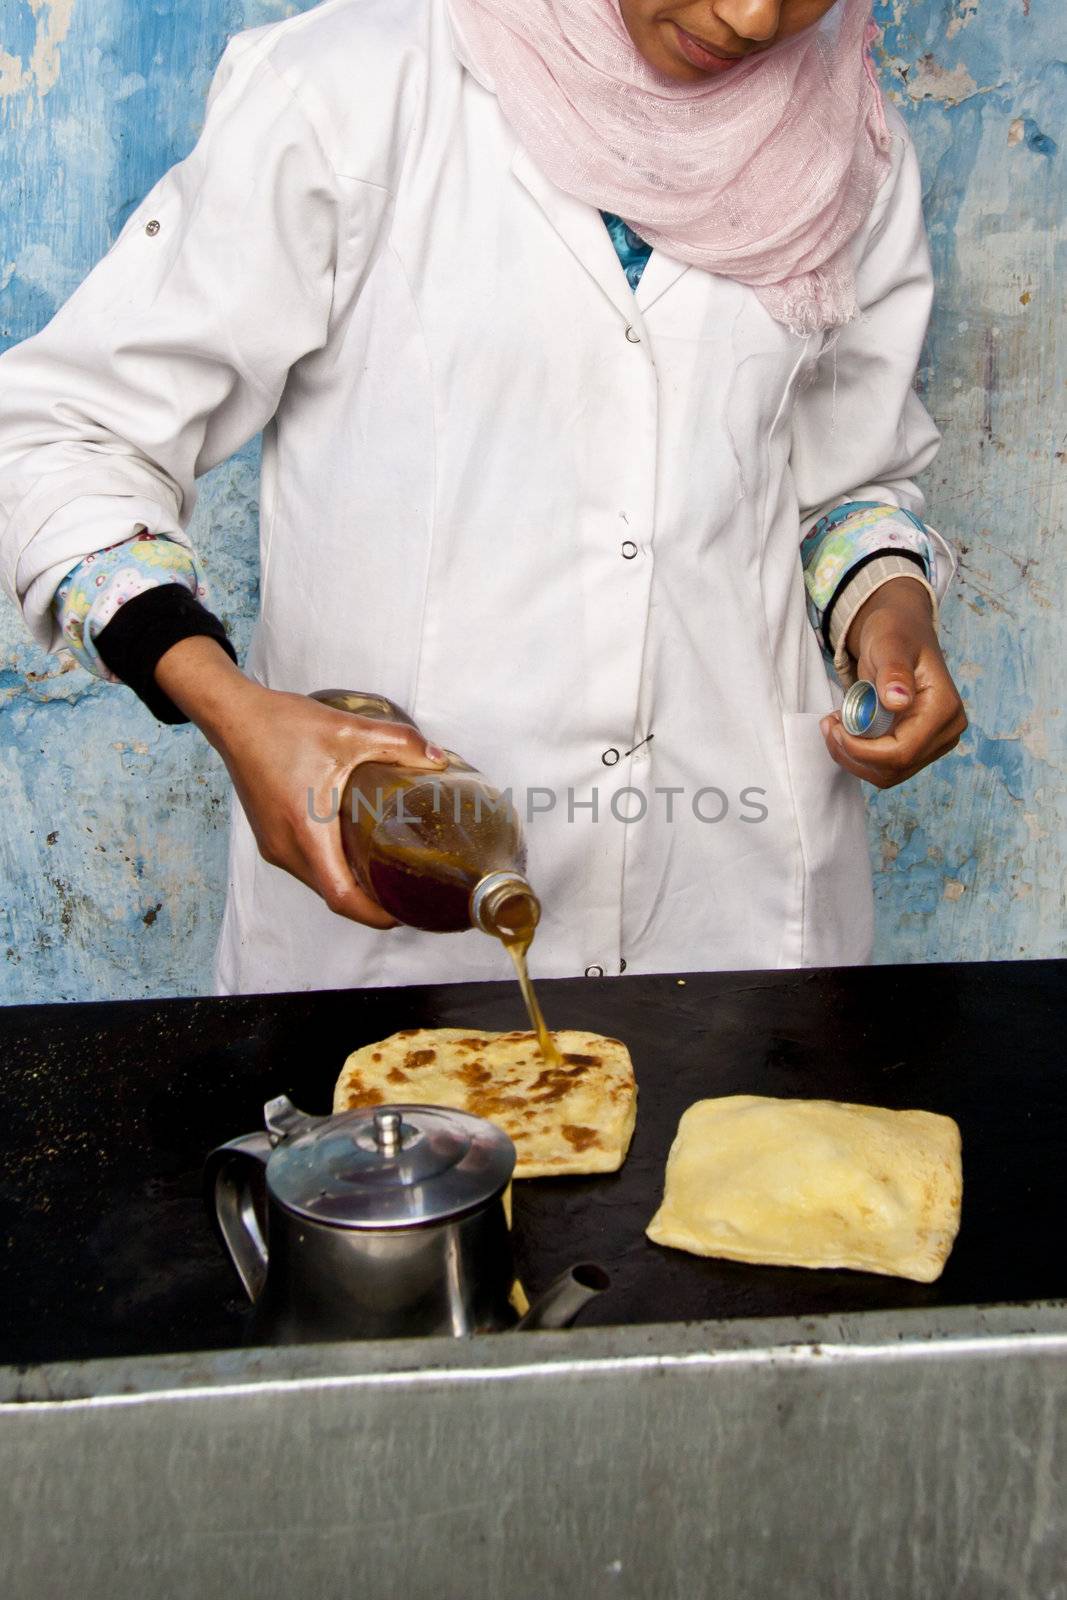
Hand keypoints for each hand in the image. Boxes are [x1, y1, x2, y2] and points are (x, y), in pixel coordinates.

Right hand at [154, 638, 447, 925]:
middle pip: (333, 895)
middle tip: (409, 891)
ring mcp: (274, 845)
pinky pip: (306, 867)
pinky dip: (332, 869)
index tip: (405, 913)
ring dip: (350, 886)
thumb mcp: (348, 731)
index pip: (342, 896)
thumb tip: (438, 760)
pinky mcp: (270, 837)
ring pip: (318, 882)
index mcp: (306, 832)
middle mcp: (286, 849)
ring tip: (388, 875)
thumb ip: (398, 743)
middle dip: (371, 903)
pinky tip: (356, 852)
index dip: (375, 914)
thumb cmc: (281, 726)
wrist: (234, 717)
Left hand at [819, 577, 966, 788]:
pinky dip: (859, 755)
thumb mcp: (889, 645)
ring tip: (835, 725)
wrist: (902, 634)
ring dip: (853, 758)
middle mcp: (946, 731)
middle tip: (829, 725)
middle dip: (853, 754)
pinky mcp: (919, 747)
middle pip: (895, 768)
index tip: (835, 726)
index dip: (862, 750)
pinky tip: (846, 730)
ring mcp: (934, 743)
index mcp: (944, 708)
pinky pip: (885, 767)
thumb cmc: (896, 634)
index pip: (902, 752)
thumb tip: (897, 701)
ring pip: (888, 774)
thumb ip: (893, 671)